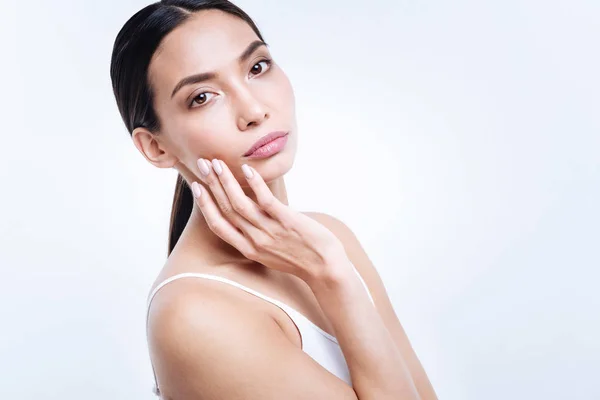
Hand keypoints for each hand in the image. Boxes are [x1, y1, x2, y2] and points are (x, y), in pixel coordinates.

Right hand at [190, 158, 345, 281]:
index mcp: (248, 248)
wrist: (325, 270)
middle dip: (211, 185)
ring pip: (240, 204)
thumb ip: (256, 236)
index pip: (218, 225)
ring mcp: (270, 231)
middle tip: (202, 164)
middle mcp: (255, 240)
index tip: (196, 187)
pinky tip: (247, 170)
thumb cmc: (300, 258)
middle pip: (226, 209)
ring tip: (218, 163)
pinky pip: (266, 201)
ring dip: (227, 182)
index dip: (205, 205)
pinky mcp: (287, 221)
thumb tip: (250, 215)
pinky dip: (255, 185)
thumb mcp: (270, 252)